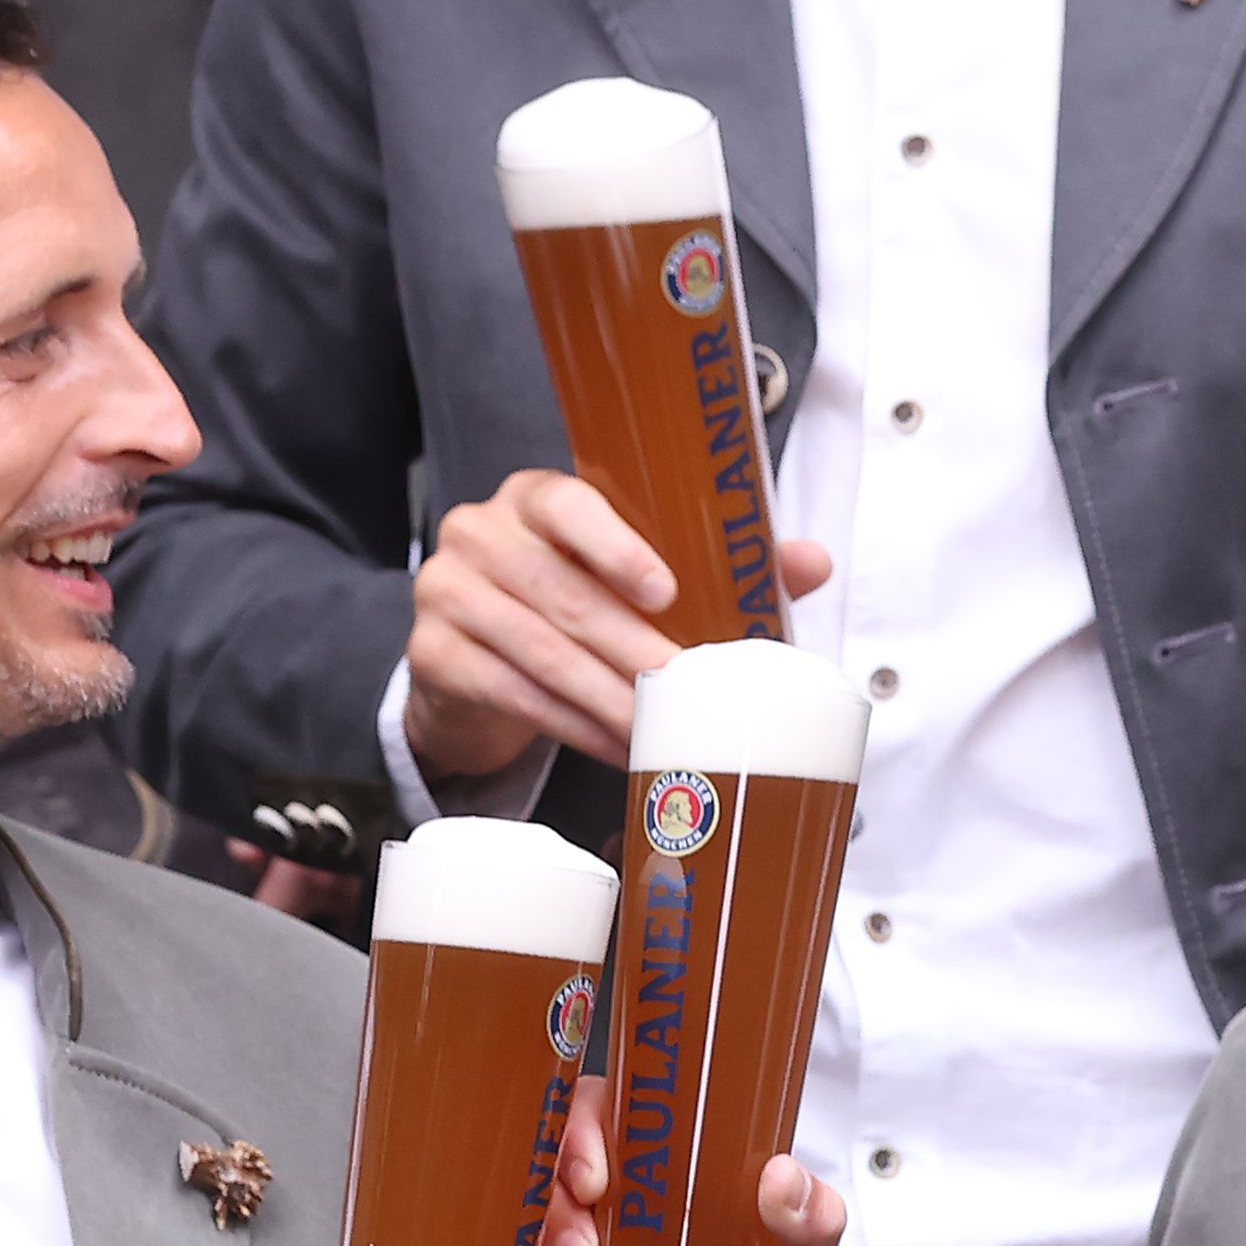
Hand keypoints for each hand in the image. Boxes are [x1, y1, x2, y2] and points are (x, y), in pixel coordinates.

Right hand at [399, 476, 840, 785]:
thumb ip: (719, 564)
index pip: (569, 503)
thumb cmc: (569, 608)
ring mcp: (446, 592)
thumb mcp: (630, 576)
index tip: (665, 591)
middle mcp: (479, 533)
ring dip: (610, 700)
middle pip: (564, 595)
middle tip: (689, 691)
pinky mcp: (434, 655)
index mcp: (534, 498)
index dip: (617, 546)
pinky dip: (574, 728)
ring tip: (660, 733)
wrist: (474, 662)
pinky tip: (616, 747)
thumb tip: (811, 562)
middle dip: (634, 651)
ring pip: (542, 652)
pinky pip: (515, 695)